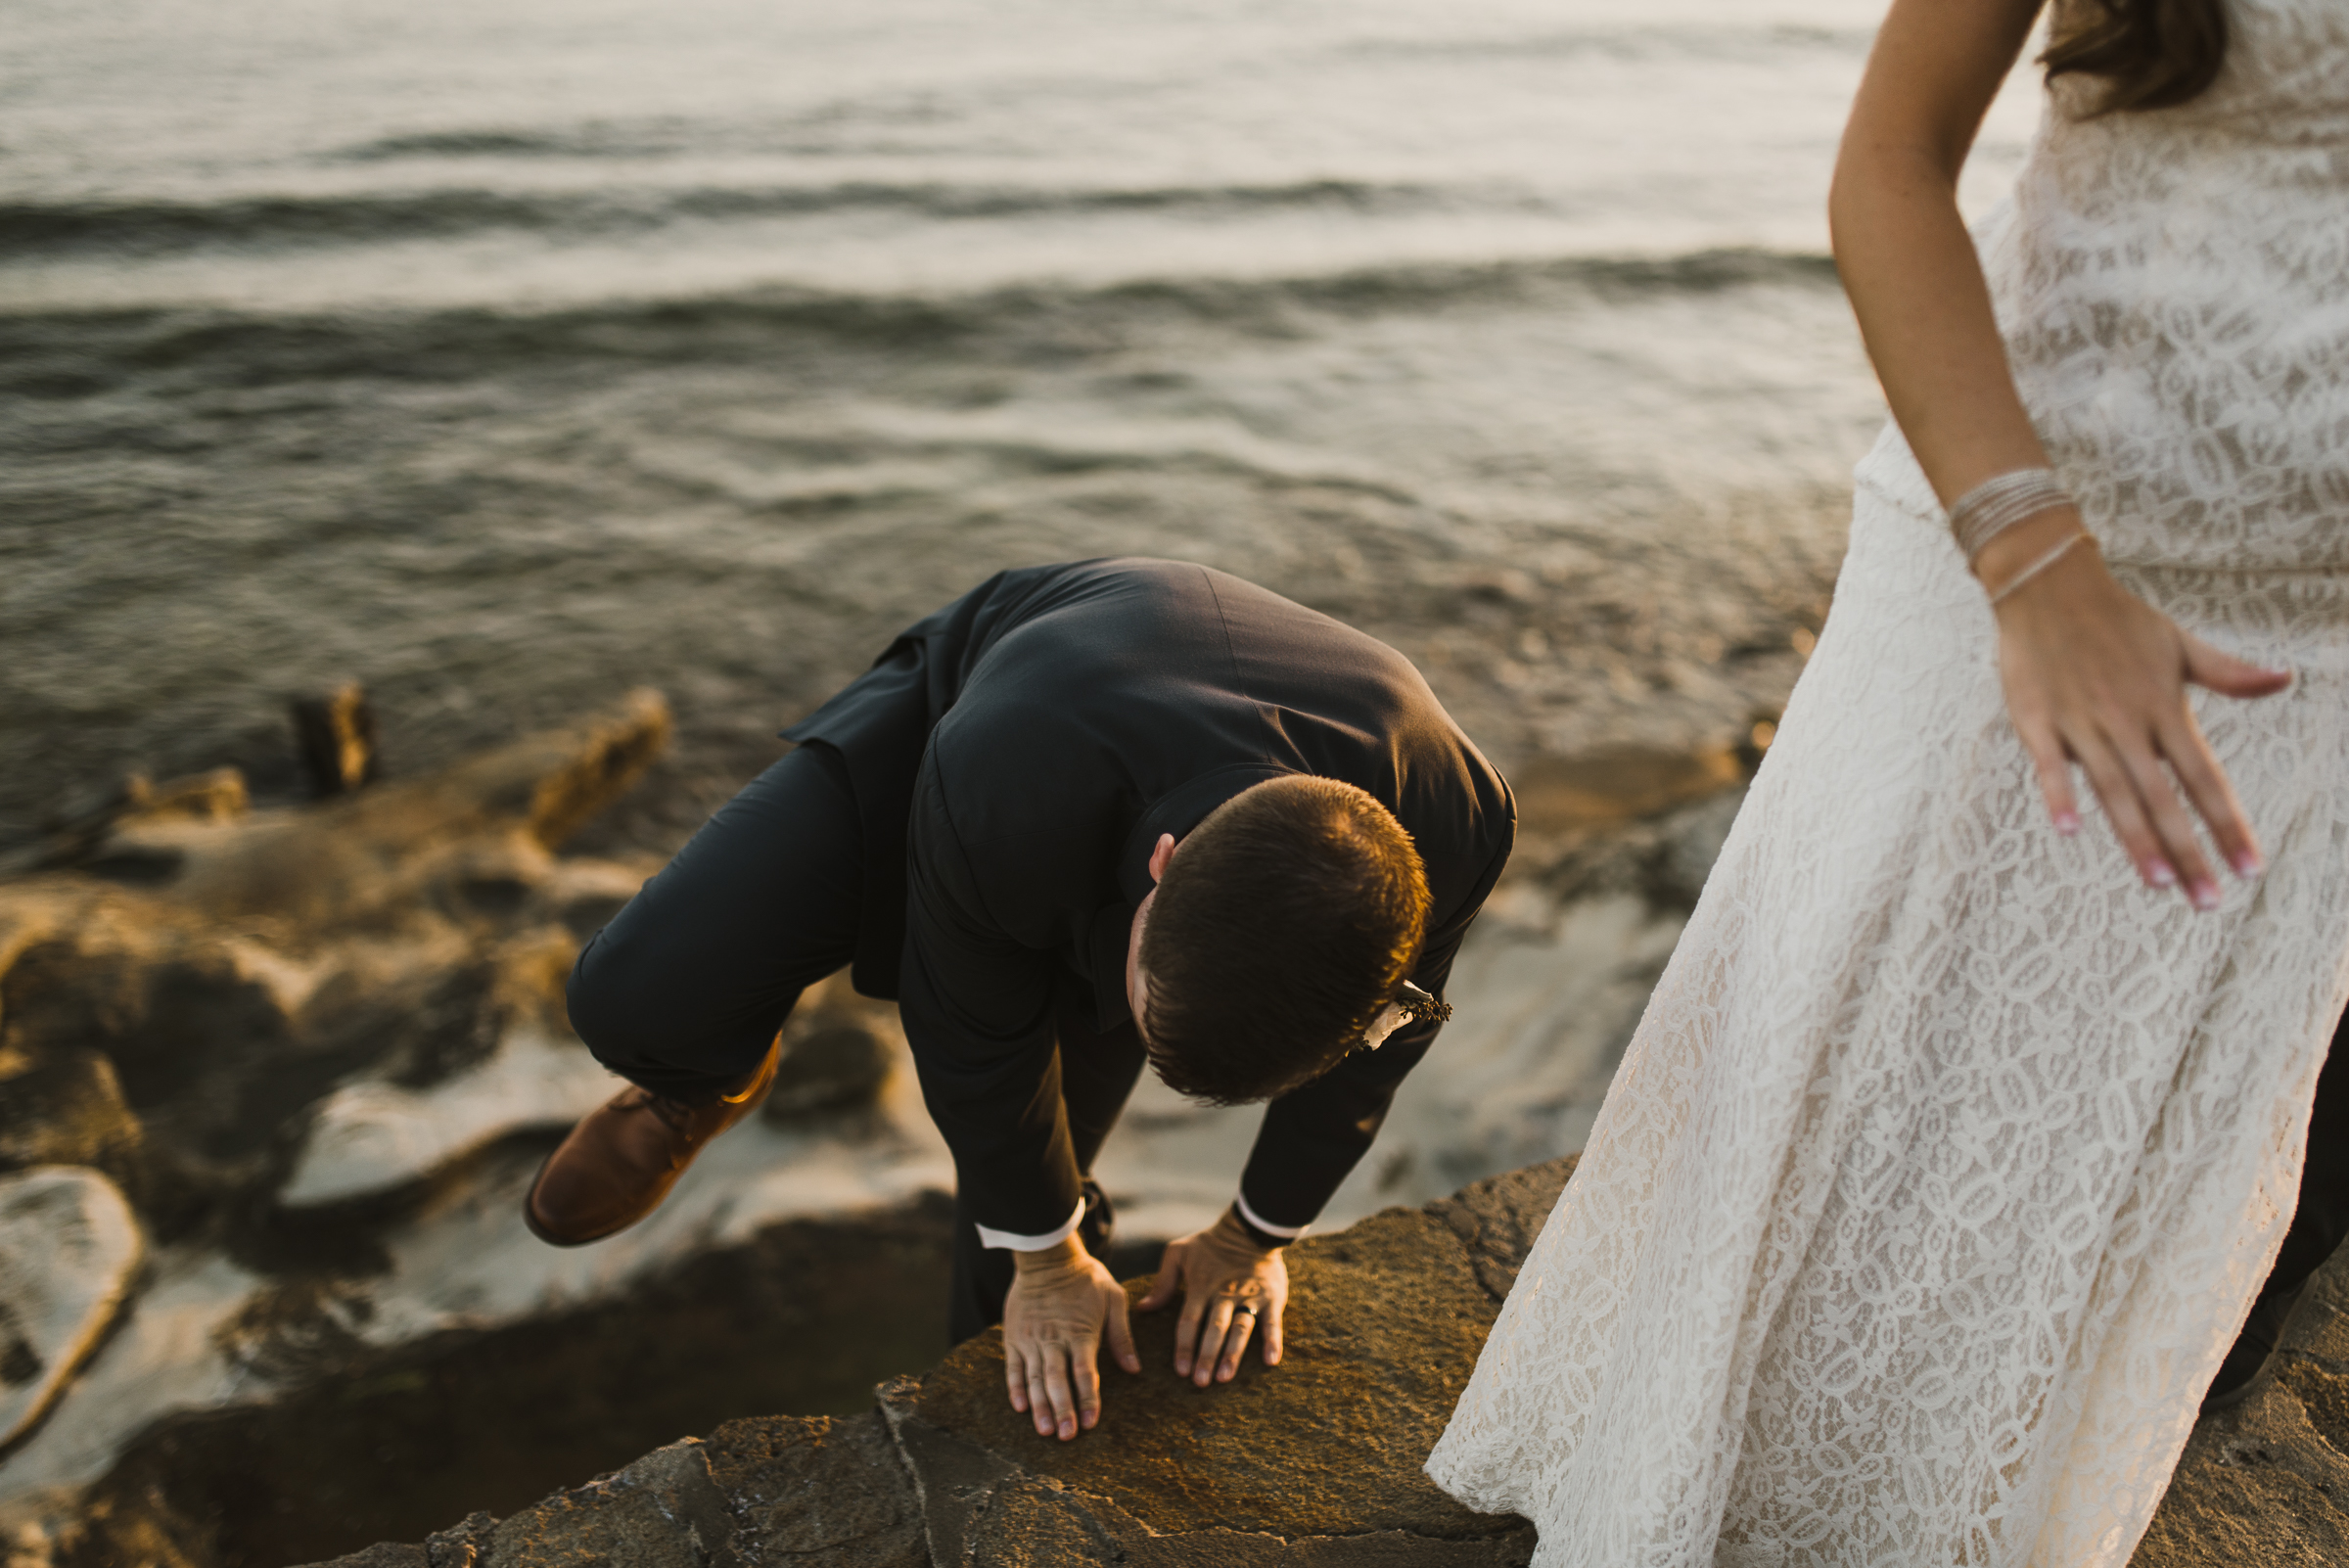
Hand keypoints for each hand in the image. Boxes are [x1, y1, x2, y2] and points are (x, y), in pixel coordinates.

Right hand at [1002, 1236, 1137, 1440]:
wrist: (1047, 1257)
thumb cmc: (1086, 1278)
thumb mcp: (1113, 1299)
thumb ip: (1121, 1335)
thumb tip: (1135, 1369)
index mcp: (1081, 1333)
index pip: (1085, 1373)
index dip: (1088, 1399)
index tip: (1091, 1423)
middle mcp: (1054, 1339)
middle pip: (1057, 1381)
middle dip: (1063, 1410)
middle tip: (1066, 1437)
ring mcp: (1031, 1339)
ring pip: (1034, 1378)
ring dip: (1040, 1406)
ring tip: (1045, 1431)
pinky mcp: (1014, 1337)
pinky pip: (1013, 1367)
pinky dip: (1015, 1388)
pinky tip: (1019, 1407)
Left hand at [1139, 1208, 1288, 1386]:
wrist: (1249, 1229)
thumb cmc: (1209, 1244)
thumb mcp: (1179, 1253)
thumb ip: (1162, 1282)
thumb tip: (1143, 1308)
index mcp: (1201, 1287)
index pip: (1190, 1321)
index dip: (1185, 1346)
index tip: (1180, 1371)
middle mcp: (1224, 1295)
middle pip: (1214, 1329)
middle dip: (1206, 1356)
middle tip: (1200, 1382)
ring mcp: (1249, 1297)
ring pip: (1240, 1329)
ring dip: (1233, 1354)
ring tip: (1225, 1377)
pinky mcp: (1271, 1298)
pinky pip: (1273, 1322)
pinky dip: (1273, 1341)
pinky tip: (1270, 1362)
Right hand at [1984, 511, 2290, 906]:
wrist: (2048, 584)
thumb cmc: (2118, 619)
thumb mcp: (2179, 642)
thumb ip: (2227, 672)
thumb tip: (2285, 679)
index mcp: (2165, 709)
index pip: (2206, 778)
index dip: (2228, 824)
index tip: (2249, 866)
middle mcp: (2128, 722)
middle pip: (2165, 798)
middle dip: (2190, 851)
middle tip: (2209, 902)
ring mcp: (2082, 722)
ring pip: (2114, 791)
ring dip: (2137, 838)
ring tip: (2160, 883)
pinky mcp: (2036, 719)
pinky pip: (2050, 763)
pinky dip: (2059, 794)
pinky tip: (2070, 830)